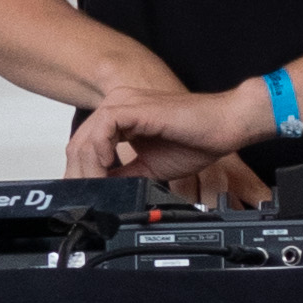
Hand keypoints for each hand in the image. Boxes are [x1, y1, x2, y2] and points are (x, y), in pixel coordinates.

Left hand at [66, 80, 267, 185]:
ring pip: (87, 136)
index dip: (80, 173)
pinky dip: (100, 150)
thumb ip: (123, 175)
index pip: (86, 145)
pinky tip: (106, 166)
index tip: (84, 196)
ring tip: (96, 187)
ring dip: (87, 167)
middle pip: (80, 142)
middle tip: (84, 198)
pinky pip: (104, 127)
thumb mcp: (148, 168)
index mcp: (121, 118)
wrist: (224, 127)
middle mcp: (118, 106)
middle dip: (78, 174)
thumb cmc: (196, 141)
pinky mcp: (135, 107)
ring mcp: (125, 103)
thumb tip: (103, 192)